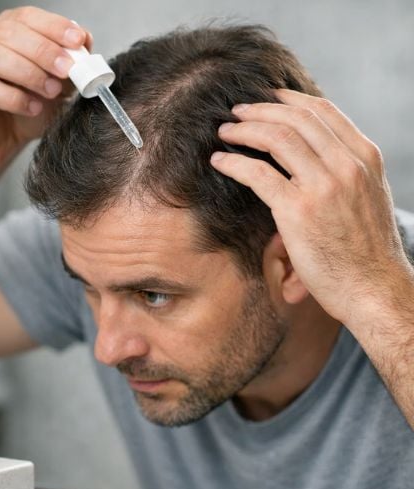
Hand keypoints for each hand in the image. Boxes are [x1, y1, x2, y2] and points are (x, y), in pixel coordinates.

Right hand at [0, 6, 91, 174]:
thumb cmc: (24, 112)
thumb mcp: (55, 86)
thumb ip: (68, 64)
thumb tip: (85, 42)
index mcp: (4, 31)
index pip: (27, 17)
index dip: (54, 26)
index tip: (78, 40)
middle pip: (10, 32)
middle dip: (43, 50)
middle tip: (67, 69)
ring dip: (28, 72)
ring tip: (51, 91)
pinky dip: (12, 97)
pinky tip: (31, 107)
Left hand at [210, 89, 413, 327]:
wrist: (372, 287)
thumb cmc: (366, 250)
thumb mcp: (369, 197)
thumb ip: (346, 171)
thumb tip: (315, 154)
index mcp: (365, 158)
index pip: (323, 112)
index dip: (289, 99)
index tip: (267, 98)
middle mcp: (346, 165)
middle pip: (296, 118)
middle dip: (261, 109)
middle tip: (237, 110)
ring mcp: (323, 186)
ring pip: (276, 138)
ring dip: (244, 129)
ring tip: (224, 131)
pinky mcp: (298, 210)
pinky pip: (258, 173)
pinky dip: (233, 162)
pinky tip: (219, 160)